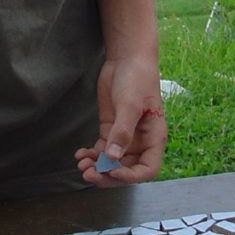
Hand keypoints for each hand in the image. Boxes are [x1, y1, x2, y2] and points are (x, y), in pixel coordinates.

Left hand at [76, 59, 166, 186]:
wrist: (127, 58)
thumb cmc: (138, 79)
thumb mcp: (130, 105)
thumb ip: (122, 131)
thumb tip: (112, 157)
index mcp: (154, 139)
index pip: (147, 169)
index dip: (130, 176)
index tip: (111, 172)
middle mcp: (140, 142)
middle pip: (126, 169)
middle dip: (108, 175)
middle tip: (89, 174)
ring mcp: (124, 137)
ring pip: (111, 162)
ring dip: (97, 167)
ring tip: (82, 166)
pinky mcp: (110, 129)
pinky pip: (102, 150)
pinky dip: (91, 155)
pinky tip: (80, 155)